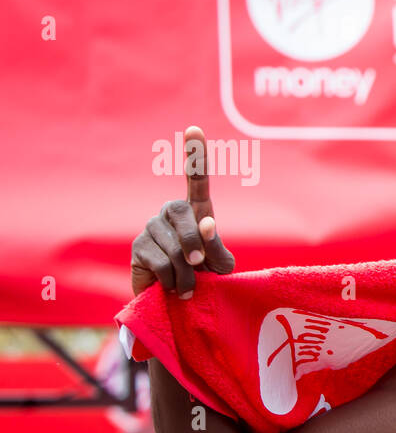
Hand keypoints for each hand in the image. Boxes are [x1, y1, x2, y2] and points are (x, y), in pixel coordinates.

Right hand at [130, 125, 235, 296]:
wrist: (178, 303)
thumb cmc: (204, 278)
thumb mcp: (220, 265)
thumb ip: (217, 247)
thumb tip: (207, 224)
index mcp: (196, 211)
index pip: (196, 179)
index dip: (195, 155)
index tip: (194, 129)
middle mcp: (171, 213)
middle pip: (184, 214)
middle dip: (194, 242)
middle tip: (197, 265)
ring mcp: (152, 227)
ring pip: (174, 245)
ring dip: (186, 273)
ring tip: (188, 286)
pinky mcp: (139, 247)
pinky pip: (161, 262)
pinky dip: (172, 280)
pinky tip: (171, 287)